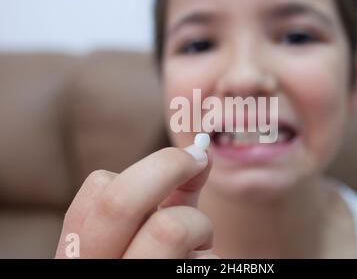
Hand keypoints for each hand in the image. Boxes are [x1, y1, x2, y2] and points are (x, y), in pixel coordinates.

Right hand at [55, 144, 217, 257]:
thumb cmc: (166, 261)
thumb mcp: (158, 230)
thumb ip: (173, 193)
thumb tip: (200, 152)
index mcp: (83, 250)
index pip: (99, 190)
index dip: (149, 166)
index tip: (187, 160)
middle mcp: (97, 270)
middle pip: (119, 201)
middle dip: (169, 166)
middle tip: (198, 161)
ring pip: (170, 227)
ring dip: (199, 224)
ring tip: (200, 242)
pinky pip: (202, 259)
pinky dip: (209, 255)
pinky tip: (197, 266)